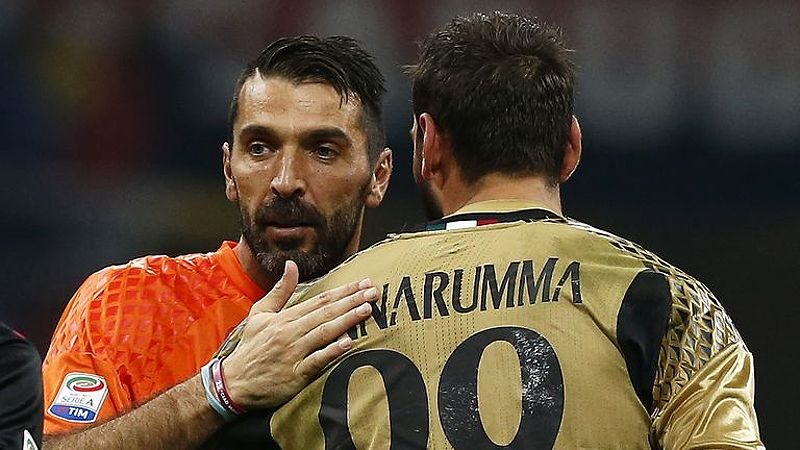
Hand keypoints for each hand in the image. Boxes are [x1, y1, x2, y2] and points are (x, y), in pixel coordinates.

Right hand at [220, 260, 377, 408]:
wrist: (234, 382)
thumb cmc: (251, 347)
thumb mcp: (260, 314)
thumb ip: (280, 291)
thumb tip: (291, 265)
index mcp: (285, 318)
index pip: (319, 300)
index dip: (342, 291)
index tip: (362, 283)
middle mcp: (290, 332)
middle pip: (326, 313)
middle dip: (351, 301)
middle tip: (374, 291)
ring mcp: (293, 353)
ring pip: (324, 333)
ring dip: (347, 320)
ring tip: (367, 309)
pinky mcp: (295, 374)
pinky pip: (316, 360)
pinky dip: (332, 351)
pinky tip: (348, 343)